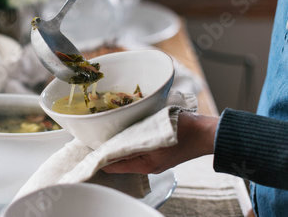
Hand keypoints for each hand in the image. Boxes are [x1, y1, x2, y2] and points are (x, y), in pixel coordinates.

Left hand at [102, 112, 217, 173]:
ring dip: (119, 144)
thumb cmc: (184, 131)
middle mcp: (147, 166)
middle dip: (108, 149)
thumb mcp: (154, 133)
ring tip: (108, 132)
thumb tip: (112, 147)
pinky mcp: (158, 153)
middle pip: (119, 160)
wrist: (206, 133)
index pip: (113, 166)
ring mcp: (153, 160)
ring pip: (128, 154)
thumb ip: (132, 140)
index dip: (100, 157)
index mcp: (144, 164)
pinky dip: (130, 142)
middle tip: (95, 135)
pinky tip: (127, 132)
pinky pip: (139, 150)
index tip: (89, 145)